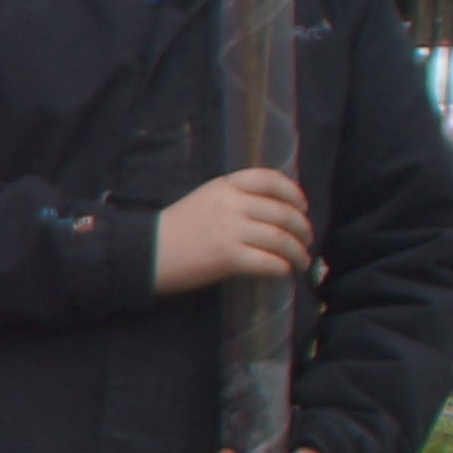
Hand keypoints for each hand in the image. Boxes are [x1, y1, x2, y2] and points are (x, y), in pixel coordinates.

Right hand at [154, 168, 312, 294]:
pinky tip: (283, 272)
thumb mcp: (204, 200)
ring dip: (297, 252)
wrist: (146, 253)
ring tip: (301, 260)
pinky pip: (268, 262)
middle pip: (282, 213)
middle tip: (306, 240)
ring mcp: (230, 231)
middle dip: (303, 229)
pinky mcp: (228, 258)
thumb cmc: (174, 229)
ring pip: (280, 239)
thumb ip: (235, 200)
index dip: (293, 193)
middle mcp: (231, 204)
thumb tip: (272, 214)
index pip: (269, 179)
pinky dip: (282, 268)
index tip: (302, 207)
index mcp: (225, 186)